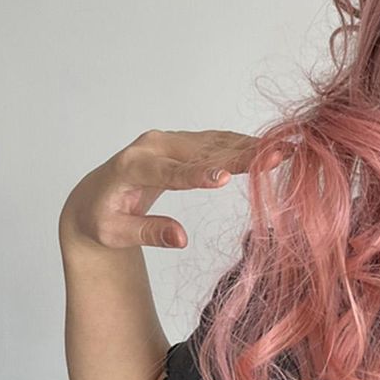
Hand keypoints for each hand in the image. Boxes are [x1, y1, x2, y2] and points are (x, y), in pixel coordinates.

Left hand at [58, 129, 289, 252]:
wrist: (94, 193)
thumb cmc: (102, 218)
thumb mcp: (115, 233)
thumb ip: (148, 233)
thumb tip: (182, 239)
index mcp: (132, 167)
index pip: (171, 172)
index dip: (199, 175)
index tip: (226, 177)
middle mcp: (153, 146)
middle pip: (203, 152)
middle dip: (242, 155)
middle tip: (278, 155)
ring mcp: (170, 141)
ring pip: (215, 143)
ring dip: (251, 147)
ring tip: (284, 148)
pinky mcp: (184, 142)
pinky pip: (216, 142)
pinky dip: (243, 145)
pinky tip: (270, 146)